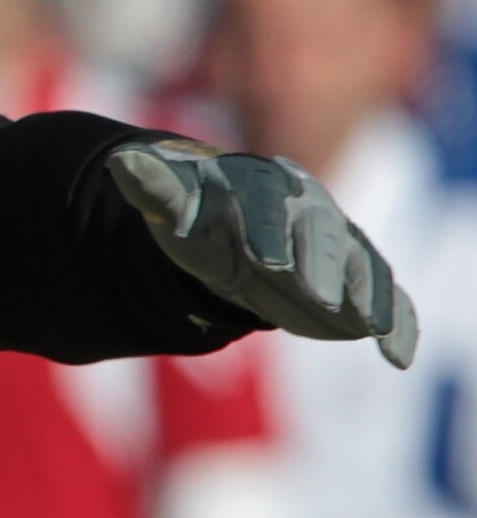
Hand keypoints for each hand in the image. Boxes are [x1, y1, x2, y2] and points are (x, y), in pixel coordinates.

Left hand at [108, 140, 417, 368]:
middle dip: (322, 265)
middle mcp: (312, 210)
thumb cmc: (200, 219)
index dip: (270, 232)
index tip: (264, 263)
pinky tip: (397, 355)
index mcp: (264, 186)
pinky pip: (385, 300)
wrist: (234, 236)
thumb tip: (121, 162)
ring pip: (360, 265)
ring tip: (369, 326)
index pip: (271, 204)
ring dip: (367, 294)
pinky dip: (396, 324)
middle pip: (323, 234)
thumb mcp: (171, 206)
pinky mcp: (359, 280)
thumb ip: (152, 187)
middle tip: (320, 297)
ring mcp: (341, 245)